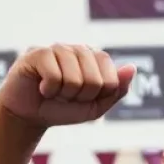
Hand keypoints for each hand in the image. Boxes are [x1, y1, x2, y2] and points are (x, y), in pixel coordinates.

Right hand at [0, 45, 132, 129]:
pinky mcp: (37, 52)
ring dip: (64, 94)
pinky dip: (50, 90)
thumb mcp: (96, 106)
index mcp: (95, 59)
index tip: (85, 97)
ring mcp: (57, 48)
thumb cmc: (64, 109)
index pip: (112, 78)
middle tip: (68, 96)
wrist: (31, 115)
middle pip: (95, 79)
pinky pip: (55, 76)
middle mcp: (77, 49)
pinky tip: (43, 87)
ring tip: (54, 91)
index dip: (99, 96)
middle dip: (82, 97)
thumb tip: (132, 67)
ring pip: (75, 78)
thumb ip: (117, 90)